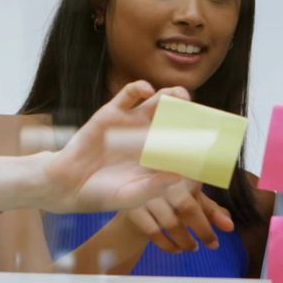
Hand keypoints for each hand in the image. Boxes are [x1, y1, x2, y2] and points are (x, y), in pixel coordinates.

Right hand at [38, 81, 186, 212]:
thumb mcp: (131, 196)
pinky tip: (148, 90)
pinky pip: (129, 94)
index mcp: (158, 157)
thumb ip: (154, 187)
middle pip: (176, 118)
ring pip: (158, 102)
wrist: (67, 184)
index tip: (214, 137)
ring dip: (172, 95)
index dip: (200, 138)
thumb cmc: (102, 194)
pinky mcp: (112, 112)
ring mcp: (131, 123)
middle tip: (200, 112)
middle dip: (190, 113)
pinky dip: (140, 87)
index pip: (185, 143)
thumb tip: (179, 176)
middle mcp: (148, 137)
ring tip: (180, 96)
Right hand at [125, 180, 234, 252]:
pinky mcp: (132, 208)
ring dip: (185, 240)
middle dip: (203, 229)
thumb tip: (230, 226)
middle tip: (214, 245)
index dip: (214, 211)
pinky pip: (154, 232)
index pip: (201, 192)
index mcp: (181, 171)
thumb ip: (210, 210)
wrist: (128, 192)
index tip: (229, 227)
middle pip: (187, 207)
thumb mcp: (189, 198)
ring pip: (171, 223)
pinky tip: (176, 249)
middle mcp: (163, 178)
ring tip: (193, 247)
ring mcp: (146, 193)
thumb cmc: (167, 195)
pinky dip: (168, 245)